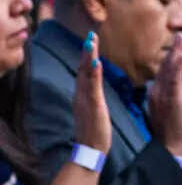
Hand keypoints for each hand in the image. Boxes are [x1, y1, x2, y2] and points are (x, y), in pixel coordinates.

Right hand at [72, 31, 111, 152]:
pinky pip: (92, 88)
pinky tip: (96, 63)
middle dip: (87, 51)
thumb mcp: (94, 110)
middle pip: (83, 69)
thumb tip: (94, 89)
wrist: (90, 149)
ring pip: (86, 75)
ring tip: (91, 42)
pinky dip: (93, 75)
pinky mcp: (92, 107)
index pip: (85, 71)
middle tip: (91, 34)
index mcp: (84, 95)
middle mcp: (82, 95)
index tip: (92, 41)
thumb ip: (93, 97)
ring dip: (89, 57)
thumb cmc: (94, 131)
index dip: (88, 56)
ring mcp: (86, 100)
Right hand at [148, 33, 181, 158]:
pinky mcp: (171, 100)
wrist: (168, 150)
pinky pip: (174, 81)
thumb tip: (172, 91)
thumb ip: (170, 98)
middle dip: (176, 49)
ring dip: (177, 52)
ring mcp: (163, 95)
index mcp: (157, 93)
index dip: (173, 56)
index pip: (166, 71)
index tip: (180, 42)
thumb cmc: (171, 133)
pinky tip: (181, 55)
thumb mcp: (170, 111)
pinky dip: (177, 66)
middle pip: (167, 66)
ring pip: (170, 70)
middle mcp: (158, 91)